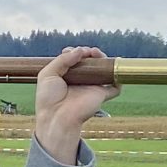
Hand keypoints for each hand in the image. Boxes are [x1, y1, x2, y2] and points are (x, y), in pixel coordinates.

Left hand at [33, 45, 117, 164]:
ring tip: (97, 54)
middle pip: (90, 62)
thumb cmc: (49, 98)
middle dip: (90, 52)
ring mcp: (91, 88)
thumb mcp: (48, 73)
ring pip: (103, 70)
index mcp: (66, 76)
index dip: (74, 52)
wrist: (57, 116)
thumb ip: (63, 60)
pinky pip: (115, 87)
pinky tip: (113, 68)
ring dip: (104, 60)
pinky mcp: (101, 95)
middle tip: (86, 51)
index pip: (74, 60)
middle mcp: (80, 81)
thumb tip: (80, 50)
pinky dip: (118, 78)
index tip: (69, 51)